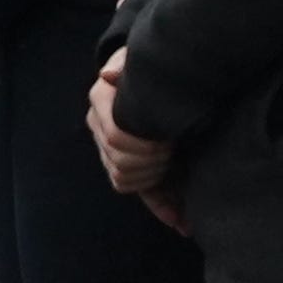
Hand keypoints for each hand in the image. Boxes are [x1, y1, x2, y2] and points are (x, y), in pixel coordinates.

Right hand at [87, 50, 183, 224]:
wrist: (163, 80)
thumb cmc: (154, 70)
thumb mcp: (141, 60)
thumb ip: (126, 65)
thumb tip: (106, 76)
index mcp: (102, 102)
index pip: (116, 138)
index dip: (144, 145)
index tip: (168, 138)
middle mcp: (100, 127)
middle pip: (119, 163)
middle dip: (151, 162)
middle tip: (173, 151)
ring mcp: (111, 149)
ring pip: (123, 179)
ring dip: (152, 179)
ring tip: (173, 166)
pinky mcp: (128, 167)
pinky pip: (133, 191)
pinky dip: (161, 207)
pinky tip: (182, 221)